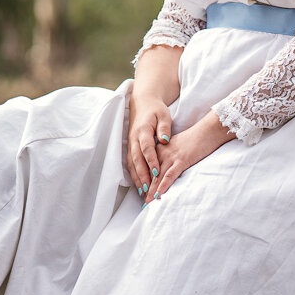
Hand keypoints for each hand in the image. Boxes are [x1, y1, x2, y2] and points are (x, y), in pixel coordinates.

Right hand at [127, 46, 181, 195]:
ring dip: (137, 178)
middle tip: (148, 189)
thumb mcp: (164, 115)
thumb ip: (164, 128)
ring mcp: (130, 144)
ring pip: (131, 164)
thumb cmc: (156, 110)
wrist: (142, 103)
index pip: (146, 148)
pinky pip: (130, 164)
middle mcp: (134, 139)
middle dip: (142, 175)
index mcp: (142, 130)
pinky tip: (139, 186)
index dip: (151, 161)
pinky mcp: (130, 147)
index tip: (156, 172)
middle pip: (136, 159)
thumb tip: (164, 140)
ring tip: (143, 192)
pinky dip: (134, 175)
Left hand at [148, 111, 233, 197]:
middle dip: (146, 189)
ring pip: (158, 176)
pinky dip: (164, 186)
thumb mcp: (178, 145)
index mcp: (161, 149)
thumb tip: (168, 168)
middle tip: (143, 202)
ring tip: (148, 202)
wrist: (207, 130)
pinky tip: (159, 195)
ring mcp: (171, 157)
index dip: (145, 180)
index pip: (149, 167)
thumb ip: (170, 155)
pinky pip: (170, 175)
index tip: (142, 192)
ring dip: (152, 191)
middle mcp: (163, 153)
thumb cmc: (196, 138)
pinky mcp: (181, 160)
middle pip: (151, 174)